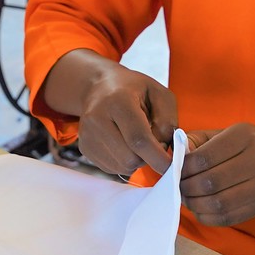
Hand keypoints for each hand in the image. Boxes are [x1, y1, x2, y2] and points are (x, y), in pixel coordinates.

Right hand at [70, 61, 176, 177]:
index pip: (138, 139)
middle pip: (129, 158)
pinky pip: (111, 168)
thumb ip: (168, 121)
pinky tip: (124, 144)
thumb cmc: (134, 89)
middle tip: (153, 143)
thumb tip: (164, 150)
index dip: (157, 157)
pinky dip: (123, 162)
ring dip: (136, 160)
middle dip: (147, 158)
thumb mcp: (160, 94)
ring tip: (136, 140)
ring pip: (121, 167)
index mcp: (118, 101)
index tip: (170, 166)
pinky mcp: (84, 147)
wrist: (99, 86)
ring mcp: (87, 134)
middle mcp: (97, 118)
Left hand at [179, 125, 254, 226]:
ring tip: (187, 199)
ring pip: (217, 202)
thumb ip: (202, 140)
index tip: (176, 171)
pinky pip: (227, 217)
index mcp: (245, 136)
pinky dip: (207, 216)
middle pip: (209, 181)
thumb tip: (175, 154)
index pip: (203, 157)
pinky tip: (200, 209)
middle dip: (186, 187)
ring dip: (194, 204)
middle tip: (178, 187)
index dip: (183, 168)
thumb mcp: (232, 133)